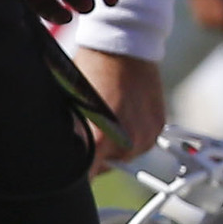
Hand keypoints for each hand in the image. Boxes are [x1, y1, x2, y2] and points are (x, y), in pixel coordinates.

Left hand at [65, 45, 165, 165]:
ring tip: (106, 119)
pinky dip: (131, 134)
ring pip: (125, 155)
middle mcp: (128, 143)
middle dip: (94, 156)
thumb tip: (63, 156)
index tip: (67, 171)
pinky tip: (122, 113)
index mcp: (100, 141)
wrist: (123, 46)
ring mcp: (147, 135)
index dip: (73, 175)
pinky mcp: (159, 125)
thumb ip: (72, 137)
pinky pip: (141, 141)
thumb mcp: (70, 108)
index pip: (85, 177)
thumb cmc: (90, 71)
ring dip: (114, 146)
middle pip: (105, 167)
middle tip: (85, 132)